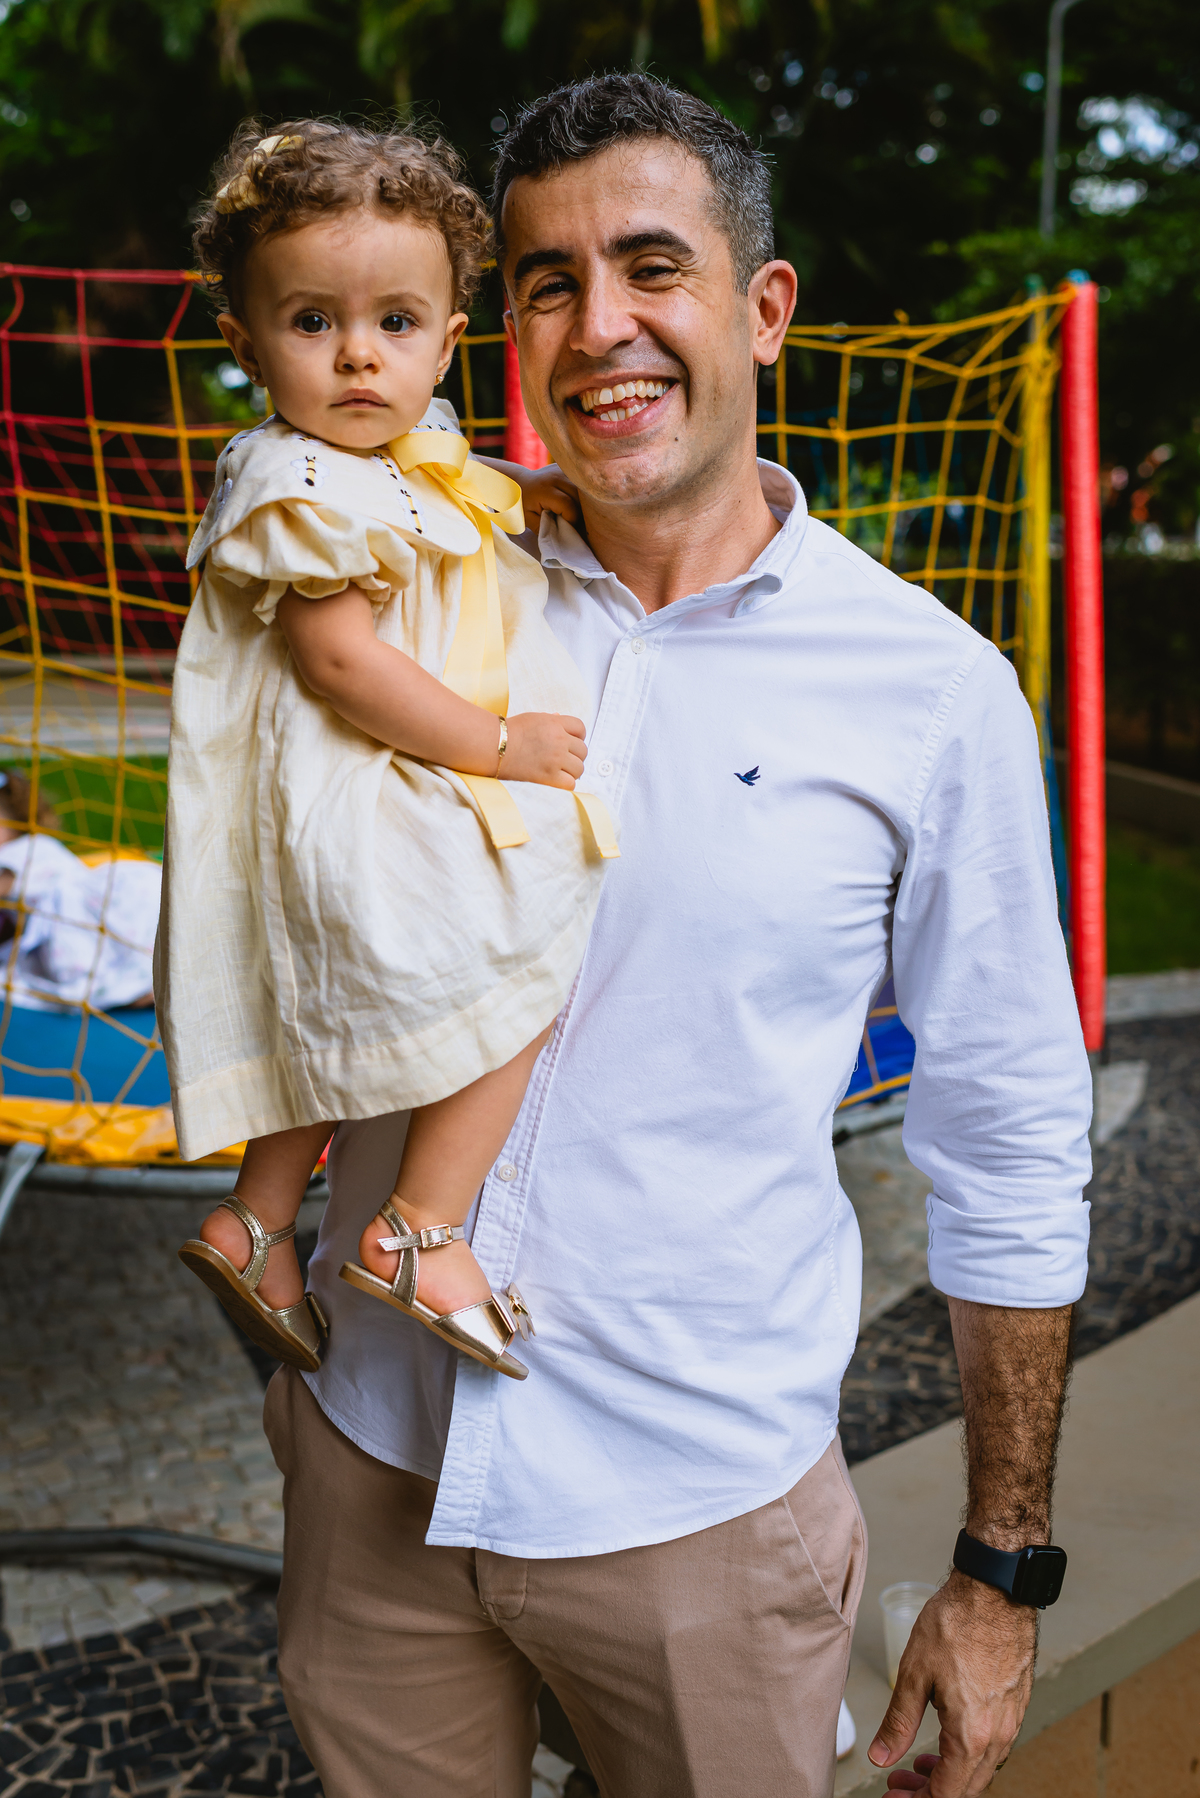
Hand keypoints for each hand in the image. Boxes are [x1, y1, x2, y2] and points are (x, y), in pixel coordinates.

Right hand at [501, 713, 586, 788]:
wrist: (493, 745)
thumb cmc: (509, 732)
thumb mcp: (533, 718)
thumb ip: (551, 720)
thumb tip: (559, 718)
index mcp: (555, 723)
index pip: (581, 729)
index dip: (577, 737)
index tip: (569, 743)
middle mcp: (558, 740)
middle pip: (583, 750)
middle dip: (574, 755)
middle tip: (563, 759)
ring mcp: (555, 759)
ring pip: (579, 768)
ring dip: (572, 770)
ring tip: (559, 770)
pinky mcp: (548, 777)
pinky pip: (570, 783)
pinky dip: (566, 783)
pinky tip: (556, 780)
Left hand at [512, 462, 579, 527]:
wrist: (518, 482)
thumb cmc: (522, 504)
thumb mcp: (528, 520)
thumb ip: (546, 528)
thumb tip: (564, 538)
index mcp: (545, 489)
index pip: (569, 506)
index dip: (571, 520)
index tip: (565, 526)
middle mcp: (556, 477)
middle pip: (580, 497)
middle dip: (580, 512)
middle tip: (571, 521)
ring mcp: (562, 470)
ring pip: (584, 491)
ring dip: (583, 504)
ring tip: (573, 511)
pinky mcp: (566, 469)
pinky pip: (580, 484)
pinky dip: (580, 495)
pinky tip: (573, 500)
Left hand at [869, 1571, 1034, 1795]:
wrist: (996, 1590)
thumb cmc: (955, 1623)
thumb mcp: (915, 1673)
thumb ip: (898, 1722)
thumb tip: (881, 1758)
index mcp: (972, 1735)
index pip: (947, 1794)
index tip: (894, 1795)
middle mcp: (999, 1736)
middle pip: (966, 1789)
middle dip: (931, 1792)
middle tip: (899, 1783)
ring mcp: (1012, 1722)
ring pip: (981, 1770)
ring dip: (950, 1775)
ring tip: (919, 1762)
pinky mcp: (1016, 1705)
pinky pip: (994, 1748)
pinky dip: (969, 1755)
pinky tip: (948, 1740)